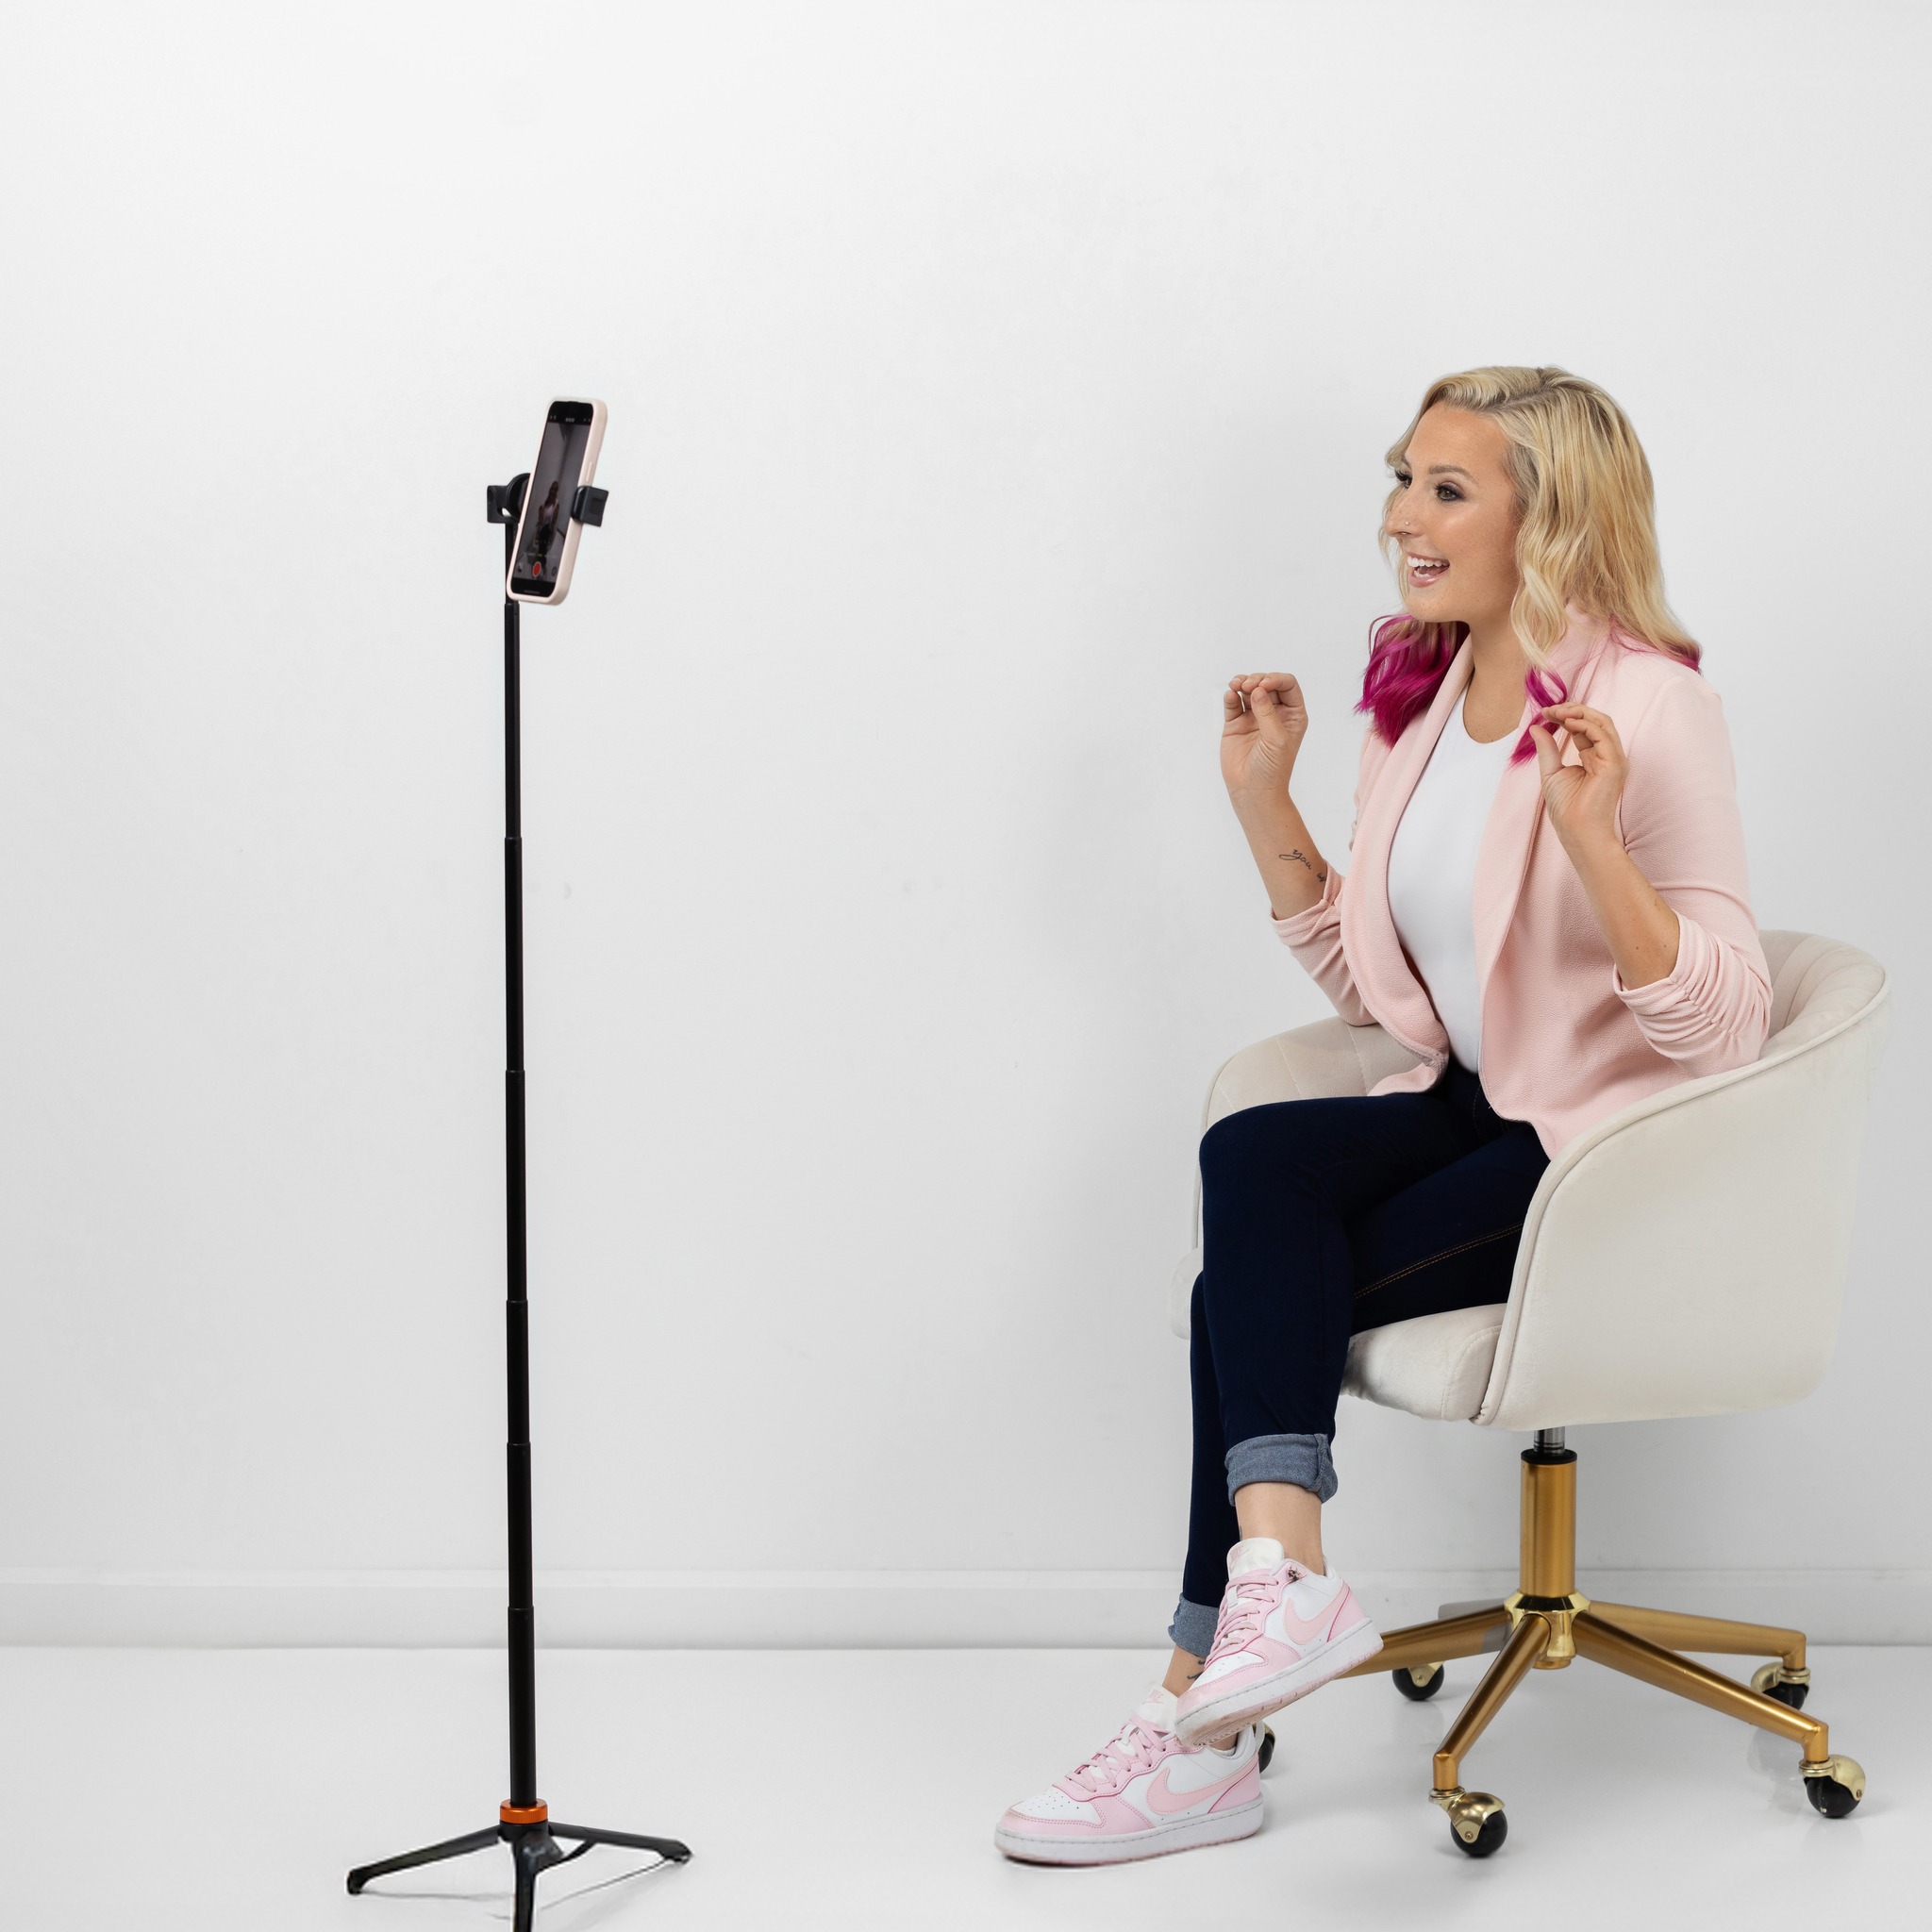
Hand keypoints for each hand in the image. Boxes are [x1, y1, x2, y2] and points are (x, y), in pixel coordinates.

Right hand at [1221, 673, 1308, 800]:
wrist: (1252, 790)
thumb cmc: (1272, 768)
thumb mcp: (1276, 738)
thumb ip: (1267, 712)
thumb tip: (1257, 689)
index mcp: (1292, 715)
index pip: (1287, 686)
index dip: (1276, 679)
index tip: (1263, 684)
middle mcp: (1273, 713)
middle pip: (1266, 684)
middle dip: (1257, 680)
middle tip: (1247, 686)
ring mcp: (1254, 717)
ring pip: (1248, 690)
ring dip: (1242, 683)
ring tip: (1235, 685)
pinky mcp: (1235, 724)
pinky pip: (1233, 704)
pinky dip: (1231, 696)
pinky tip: (1230, 695)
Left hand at [1528, 703, 1625, 856]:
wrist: (1577, 830)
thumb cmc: (1566, 808)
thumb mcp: (1551, 772)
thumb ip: (1546, 749)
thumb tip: (1535, 727)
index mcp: (1594, 756)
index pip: (1584, 727)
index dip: (1565, 716)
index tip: (1545, 713)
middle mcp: (1607, 754)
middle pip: (1596, 720)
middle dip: (1572, 710)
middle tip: (1550, 709)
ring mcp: (1613, 758)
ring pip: (1602, 722)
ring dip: (1578, 712)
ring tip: (1557, 712)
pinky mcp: (1614, 763)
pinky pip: (1602, 735)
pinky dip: (1585, 724)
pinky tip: (1567, 723)